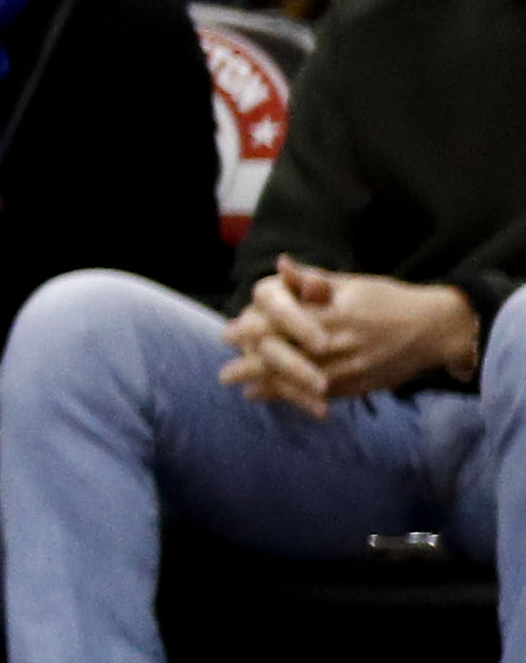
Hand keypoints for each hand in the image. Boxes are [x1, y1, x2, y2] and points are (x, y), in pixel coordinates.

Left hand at [221, 260, 481, 416]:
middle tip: (225, 372)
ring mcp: (353, 366)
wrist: (437, 329)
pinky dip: (294, 396)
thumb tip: (280, 265)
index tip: (230, 333)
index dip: (255, 329)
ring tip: (241, 388)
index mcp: (336, 313)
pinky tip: (270, 396)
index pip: (285, 323)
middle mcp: (342, 342)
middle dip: (254, 365)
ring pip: (303, 379)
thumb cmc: (389, 299)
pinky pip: (322, 393)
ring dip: (269, 385)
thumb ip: (313, 280)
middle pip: (289, 356)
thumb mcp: (352, 283)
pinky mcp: (361, 383)